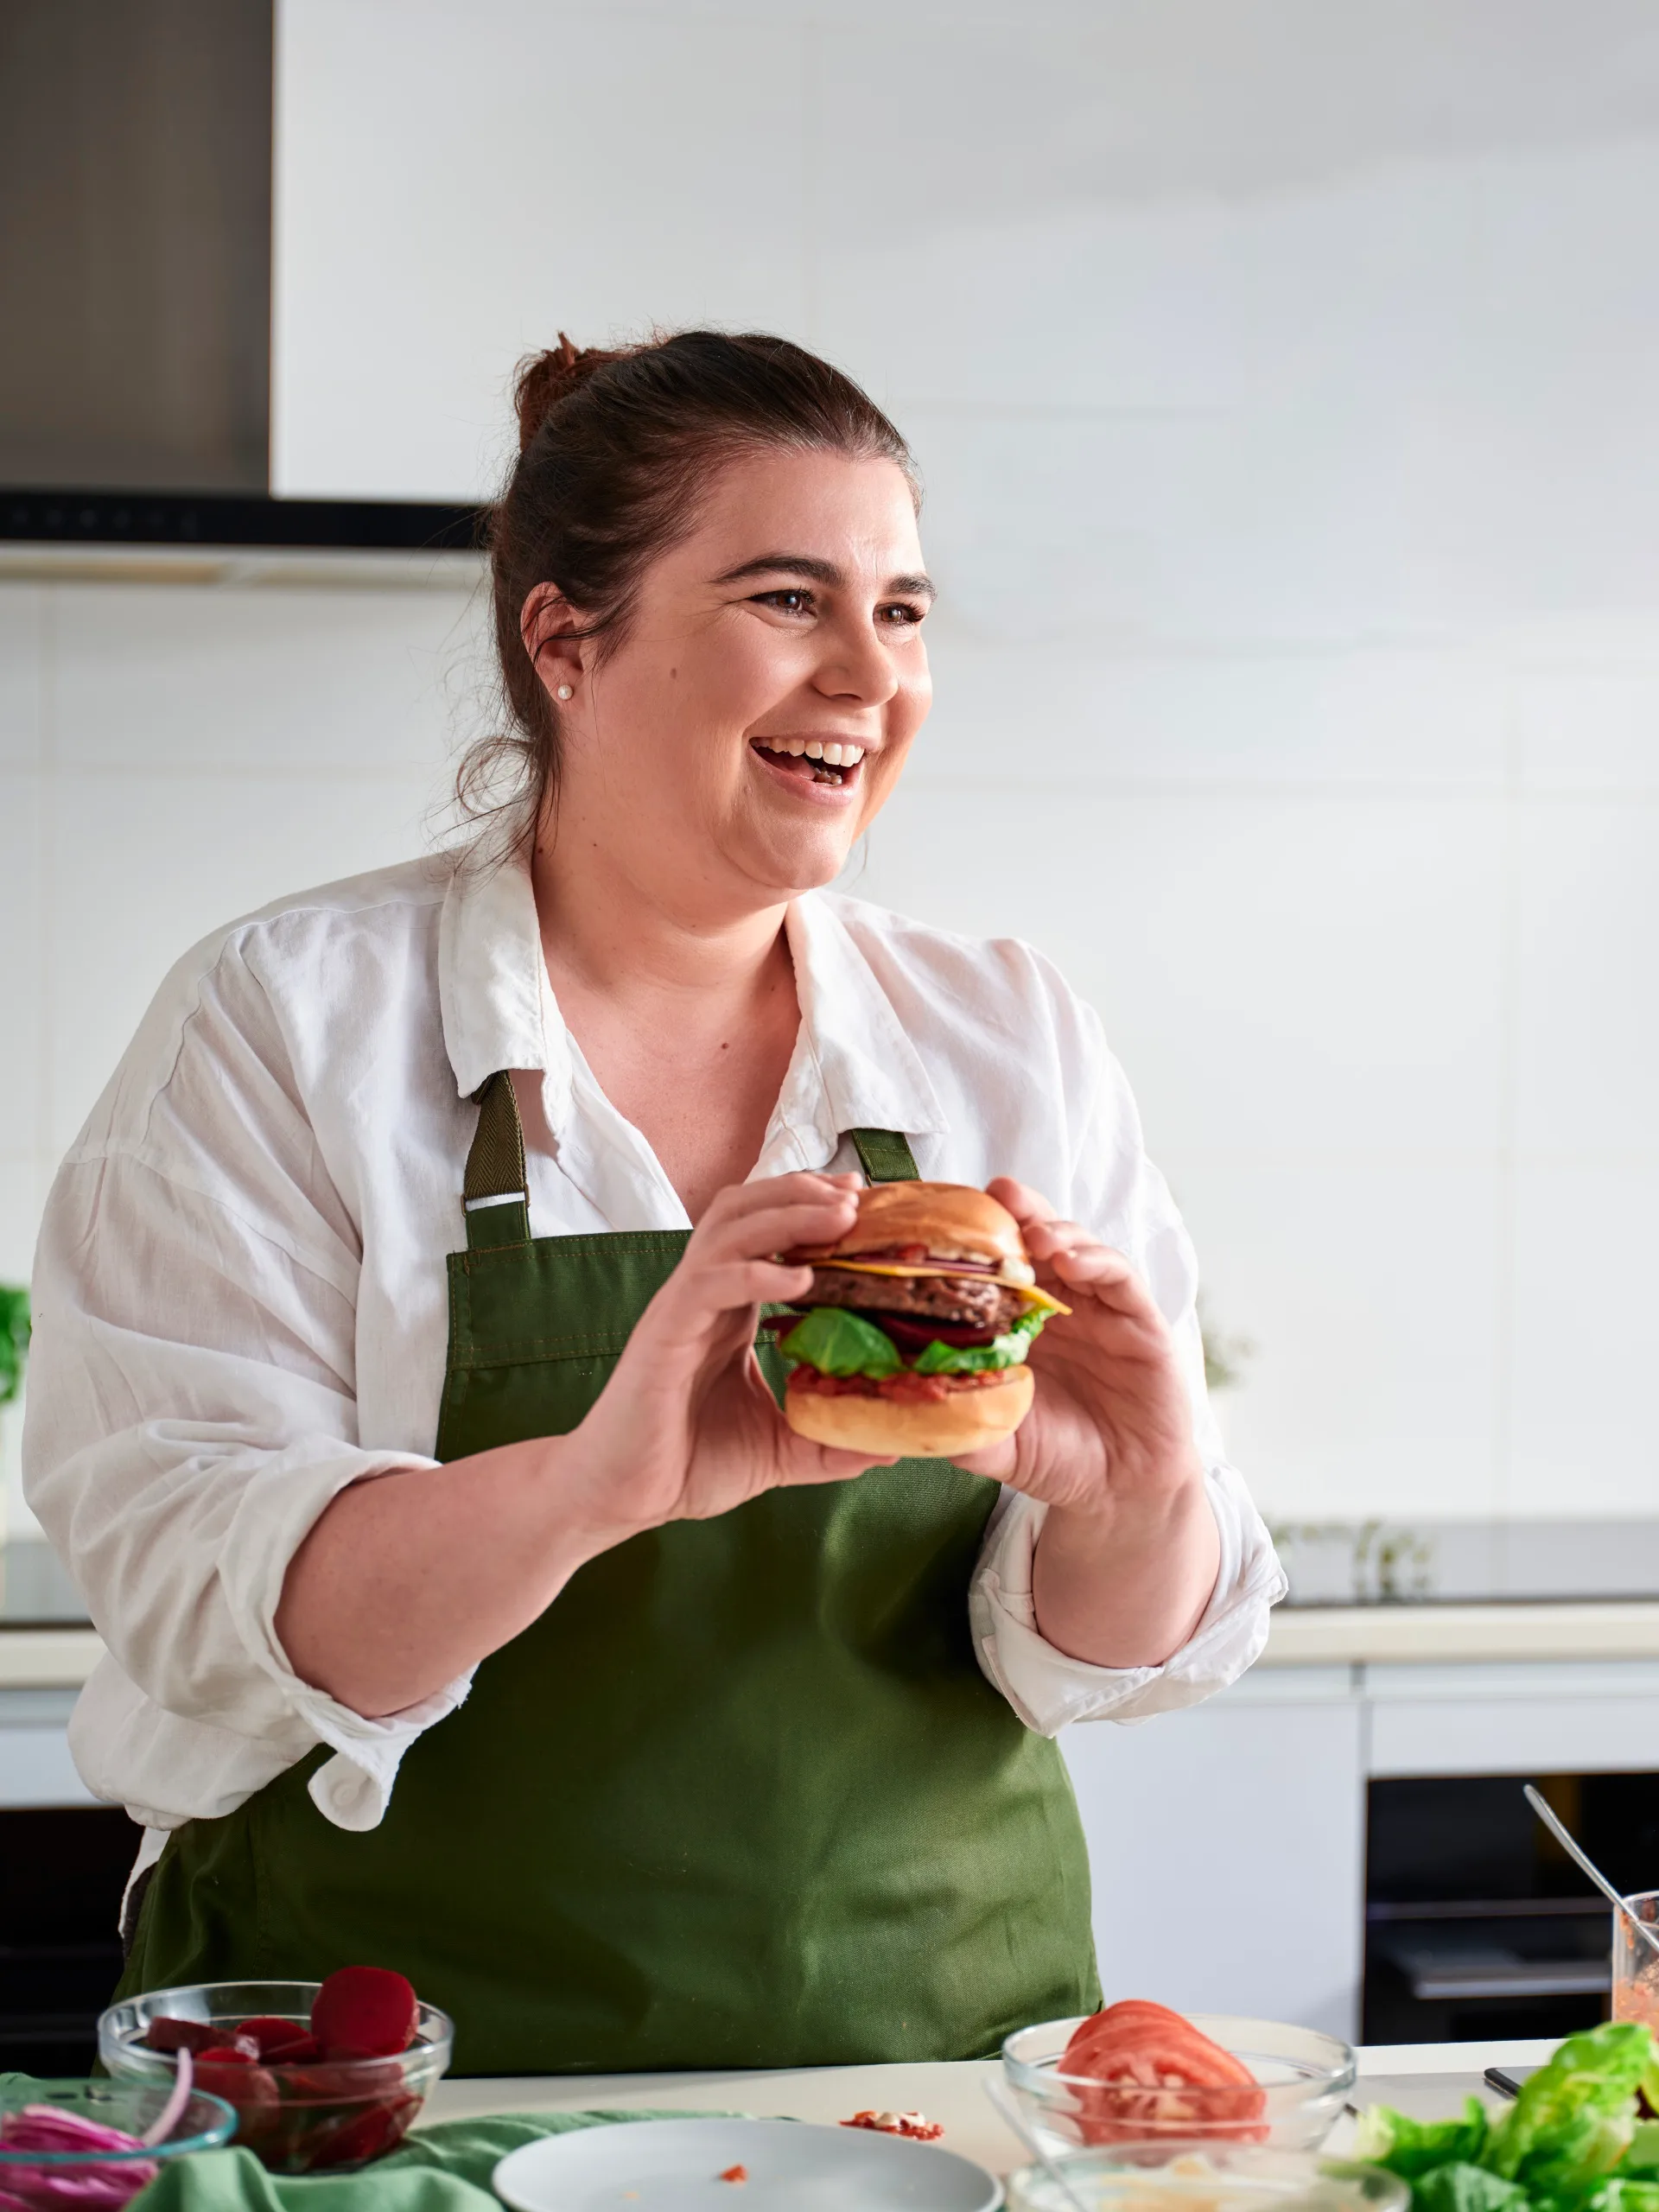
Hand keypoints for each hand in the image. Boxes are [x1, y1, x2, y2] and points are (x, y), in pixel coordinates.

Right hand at [561, 1171, 892, 1537]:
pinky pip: (709, 1282)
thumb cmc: (687, 1464)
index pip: (768, 1232)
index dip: (812, 1208)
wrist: (622, 1497)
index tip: (864, 1202)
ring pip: (730, 1229)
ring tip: (839, 1217)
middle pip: (748, 1209)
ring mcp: (683, 1308)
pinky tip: (801, 1280)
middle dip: (803, 1192)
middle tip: (855, 1196)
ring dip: (788, 1213)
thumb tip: (889, 1444)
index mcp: (730, 1310)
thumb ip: (829, 1443)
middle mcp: (705, 1296)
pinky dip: (757, 1271)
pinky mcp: (665, 1332)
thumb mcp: (778, 1451)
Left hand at [957, 1178, 1219, 1667]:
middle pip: (1035, 1238)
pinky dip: (1097, 1262)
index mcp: (1016, 1320)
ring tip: (1034, 1233)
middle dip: (1016, 1211)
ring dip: (1056, 1230)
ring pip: (1077, 1247)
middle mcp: (1056, 1303)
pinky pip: (1120, 1278)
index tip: (945, 1215)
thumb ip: (958, 1423)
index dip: (973, 1237)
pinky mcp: (1141, 1320)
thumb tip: (900, 1413)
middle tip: (996, 1194)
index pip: (993, 1265)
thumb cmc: (1055, 1456)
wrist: (1120, 1489)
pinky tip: (1073, 1261)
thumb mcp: (996, 1442)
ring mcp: (1099, 1307)